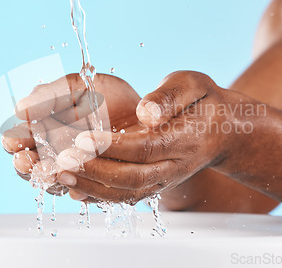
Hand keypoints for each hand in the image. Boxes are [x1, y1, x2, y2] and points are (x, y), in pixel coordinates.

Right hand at [0, 73, 141, 195]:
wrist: (147, 113)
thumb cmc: (106, 97)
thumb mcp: (76, 87)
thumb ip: (50, 94)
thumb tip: (20, 107)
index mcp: (44, 129)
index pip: (21, 140)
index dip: (15, 141)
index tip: (13, 139)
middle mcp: (55, 153)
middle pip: (32, 166)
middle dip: (26, 165)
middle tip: (25, 161)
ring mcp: (75, 170)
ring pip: (55, 182)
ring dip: (50, 180)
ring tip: (49, 172)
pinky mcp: (97, 184)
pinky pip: (85, 193)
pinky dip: (80, 191)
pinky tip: (77, 189)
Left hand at [55, 71, 250, 202]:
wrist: (222, 131)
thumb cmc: (203, 102)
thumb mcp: (193, 85)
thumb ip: (170, 96)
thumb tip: (146, 113)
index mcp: (185, 140)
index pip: (145, 148)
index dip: (113, 147)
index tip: (83, 139)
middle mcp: (175, 166)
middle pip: (132, 177)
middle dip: (95, 170)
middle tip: (63, 160)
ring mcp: (164, 180)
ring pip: (127, 193)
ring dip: (91, 187)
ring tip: (60, 175)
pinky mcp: (154, 184)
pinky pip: (126, 197)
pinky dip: (98, 195)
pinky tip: (73, 187)